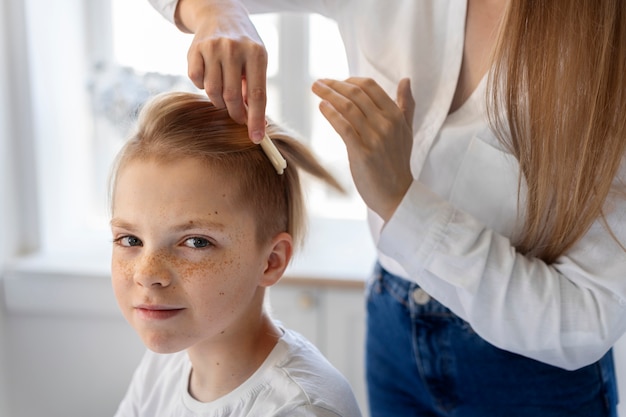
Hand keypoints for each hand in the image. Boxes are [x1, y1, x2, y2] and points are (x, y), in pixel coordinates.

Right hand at [177, 0, 267, 141]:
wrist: (220, 15)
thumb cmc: (244, 46)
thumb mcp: (257, 61)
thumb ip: (255, 89)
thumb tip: (255, 123)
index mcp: (256, 53)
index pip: (257, 95)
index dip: (256, 119)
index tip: (256, 138)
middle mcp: (234, 49)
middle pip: (232, 97)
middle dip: (236, 114)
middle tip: (238, 117)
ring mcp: (212, 48)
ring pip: (213, 92)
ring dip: (219, 100)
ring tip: (225, 91)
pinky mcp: (194, 49)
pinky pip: (197, 82)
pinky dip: (203, 86)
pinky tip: (211, 75)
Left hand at [312, 77, 414, 220]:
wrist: (396, 194)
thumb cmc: (398, 162)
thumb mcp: (406, 131)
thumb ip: (406, 105)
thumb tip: (405, 80)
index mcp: (396, 115)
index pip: (371, 87)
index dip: (351, 80)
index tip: (337, 82)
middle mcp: (386, 123)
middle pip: (356, 94)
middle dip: (334, 85)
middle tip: (319, 82)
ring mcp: (374, 138)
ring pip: (348, 107)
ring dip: (328, 95)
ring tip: (316, 89)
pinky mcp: (362, 153)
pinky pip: (344, 127)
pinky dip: (331, 114)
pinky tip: (322, 107)